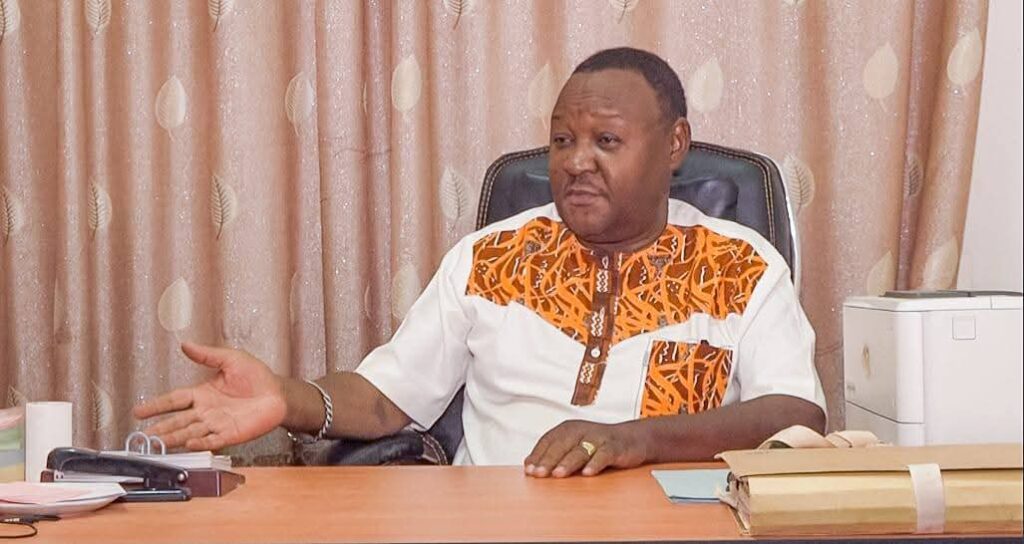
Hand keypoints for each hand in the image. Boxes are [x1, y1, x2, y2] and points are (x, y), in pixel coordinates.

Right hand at [132, 342, 287, 450]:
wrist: (279, 393)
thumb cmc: (257, 376)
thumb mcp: (231, 359)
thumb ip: (207, 355)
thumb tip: (185, 344)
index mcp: (202, 393)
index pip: (174, 400)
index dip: (156, 406)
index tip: (138, 412)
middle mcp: (206, 411)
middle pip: (178, 421)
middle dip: (160, 429)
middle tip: (142, 436)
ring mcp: (217, 424)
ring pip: (190, 433)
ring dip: (173, 439)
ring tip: (156, 444)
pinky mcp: (231, 434)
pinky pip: (212, 440)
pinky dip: (200, 443)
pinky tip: (187, 445)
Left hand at [523, 420, 647, 477]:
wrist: (632, 439)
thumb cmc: (598, 445)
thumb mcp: (574, 446)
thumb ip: (554, 454)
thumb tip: (529, 465)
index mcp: (568, 429)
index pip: (548, 441)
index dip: (538, 455)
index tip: (529, 469)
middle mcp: (581, 430)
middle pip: (561, 445)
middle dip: (549, 460)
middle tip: (539, 474)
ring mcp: (598, 438)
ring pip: (580, 450)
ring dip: (568, 463)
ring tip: (558, 474)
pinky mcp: (614, 446)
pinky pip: (603, 455)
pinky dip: (595, 463)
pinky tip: (587, 473)